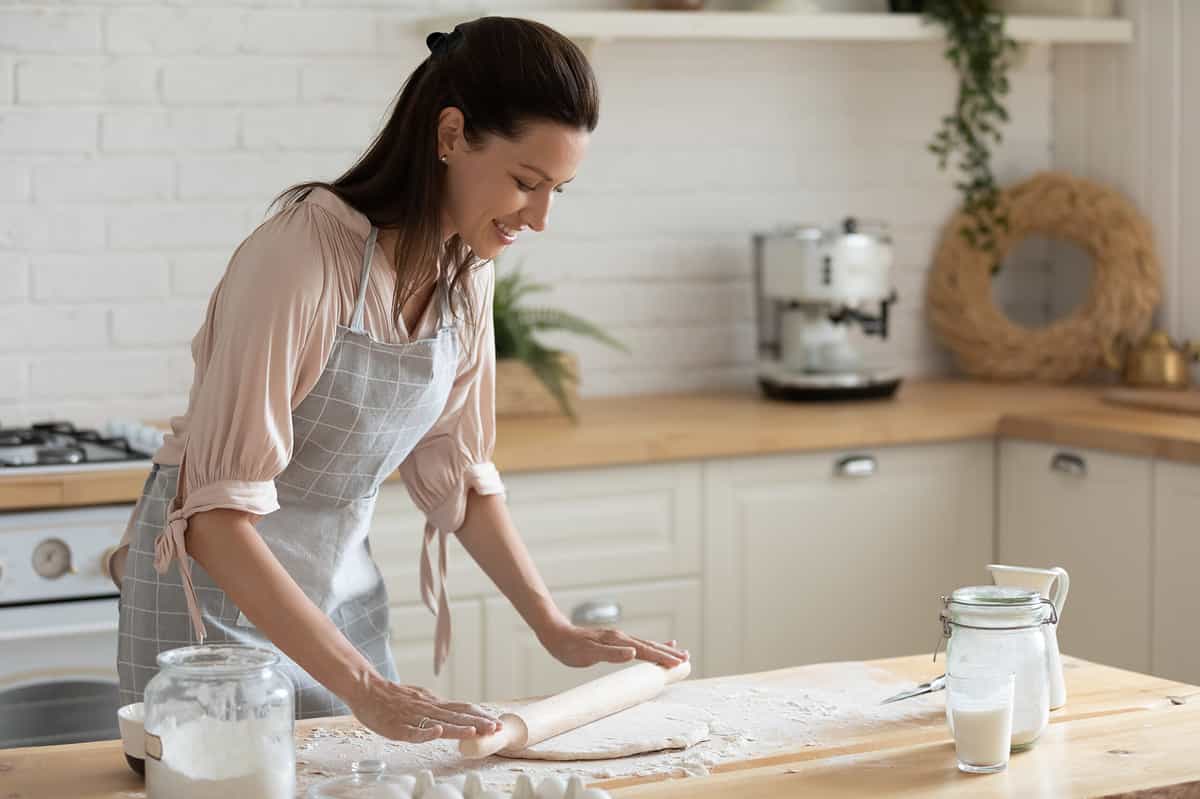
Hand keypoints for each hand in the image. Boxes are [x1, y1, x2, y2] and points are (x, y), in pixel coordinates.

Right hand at [347, 672, 501, 742]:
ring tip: (476, 731)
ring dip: (459, 727)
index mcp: (433, 703)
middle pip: (456, 715)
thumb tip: (456, 712)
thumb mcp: (420, 698)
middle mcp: (427, 707)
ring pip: (439, 722)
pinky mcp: (397, 726)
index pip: (462, 708)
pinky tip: (438, 732)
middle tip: (496, 727)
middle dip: (478, 722)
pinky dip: (426, 732)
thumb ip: (437, 707)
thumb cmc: (392, 696)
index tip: (497, 721)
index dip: (479, 715)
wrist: (366, 688)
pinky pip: (412, 730)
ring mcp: (413, 716)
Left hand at [538, 623, 688, 669]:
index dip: (662, 657)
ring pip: (646, 645)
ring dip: (663, 650)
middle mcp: (621, 638)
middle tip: (687, 659)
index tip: (679, 663)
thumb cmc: (569, 647)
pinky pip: (638, 644)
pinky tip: (656, 647)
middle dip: (668, 653)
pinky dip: (651, 647)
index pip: (645, 651)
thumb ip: (611, 654)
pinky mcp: (614, 642)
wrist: (556, 633)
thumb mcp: (588, 653)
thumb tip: (634, 653)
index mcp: (618, 641)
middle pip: (650, 646)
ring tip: (679, 653)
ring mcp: (619, 639)